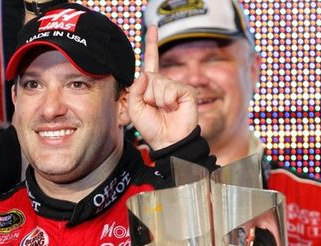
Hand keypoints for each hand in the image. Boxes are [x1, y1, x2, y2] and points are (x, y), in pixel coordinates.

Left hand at [127, 26, 198, 150]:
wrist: (167, 141)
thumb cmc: (152, 127)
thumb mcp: (134, 109)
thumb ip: (134, 90)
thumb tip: (145, 73)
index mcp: (151, 86)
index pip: (151, 62)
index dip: (151, 45)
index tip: (153, 28)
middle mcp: (164, 83)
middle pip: (149, 76)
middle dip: (147, 95)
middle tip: (154, 108)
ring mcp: (176, 86)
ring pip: (158, 83)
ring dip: (157, 100)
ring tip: (164, 110)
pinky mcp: (186, 91)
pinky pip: (170, 89)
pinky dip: (167, 101)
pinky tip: (173, 108)